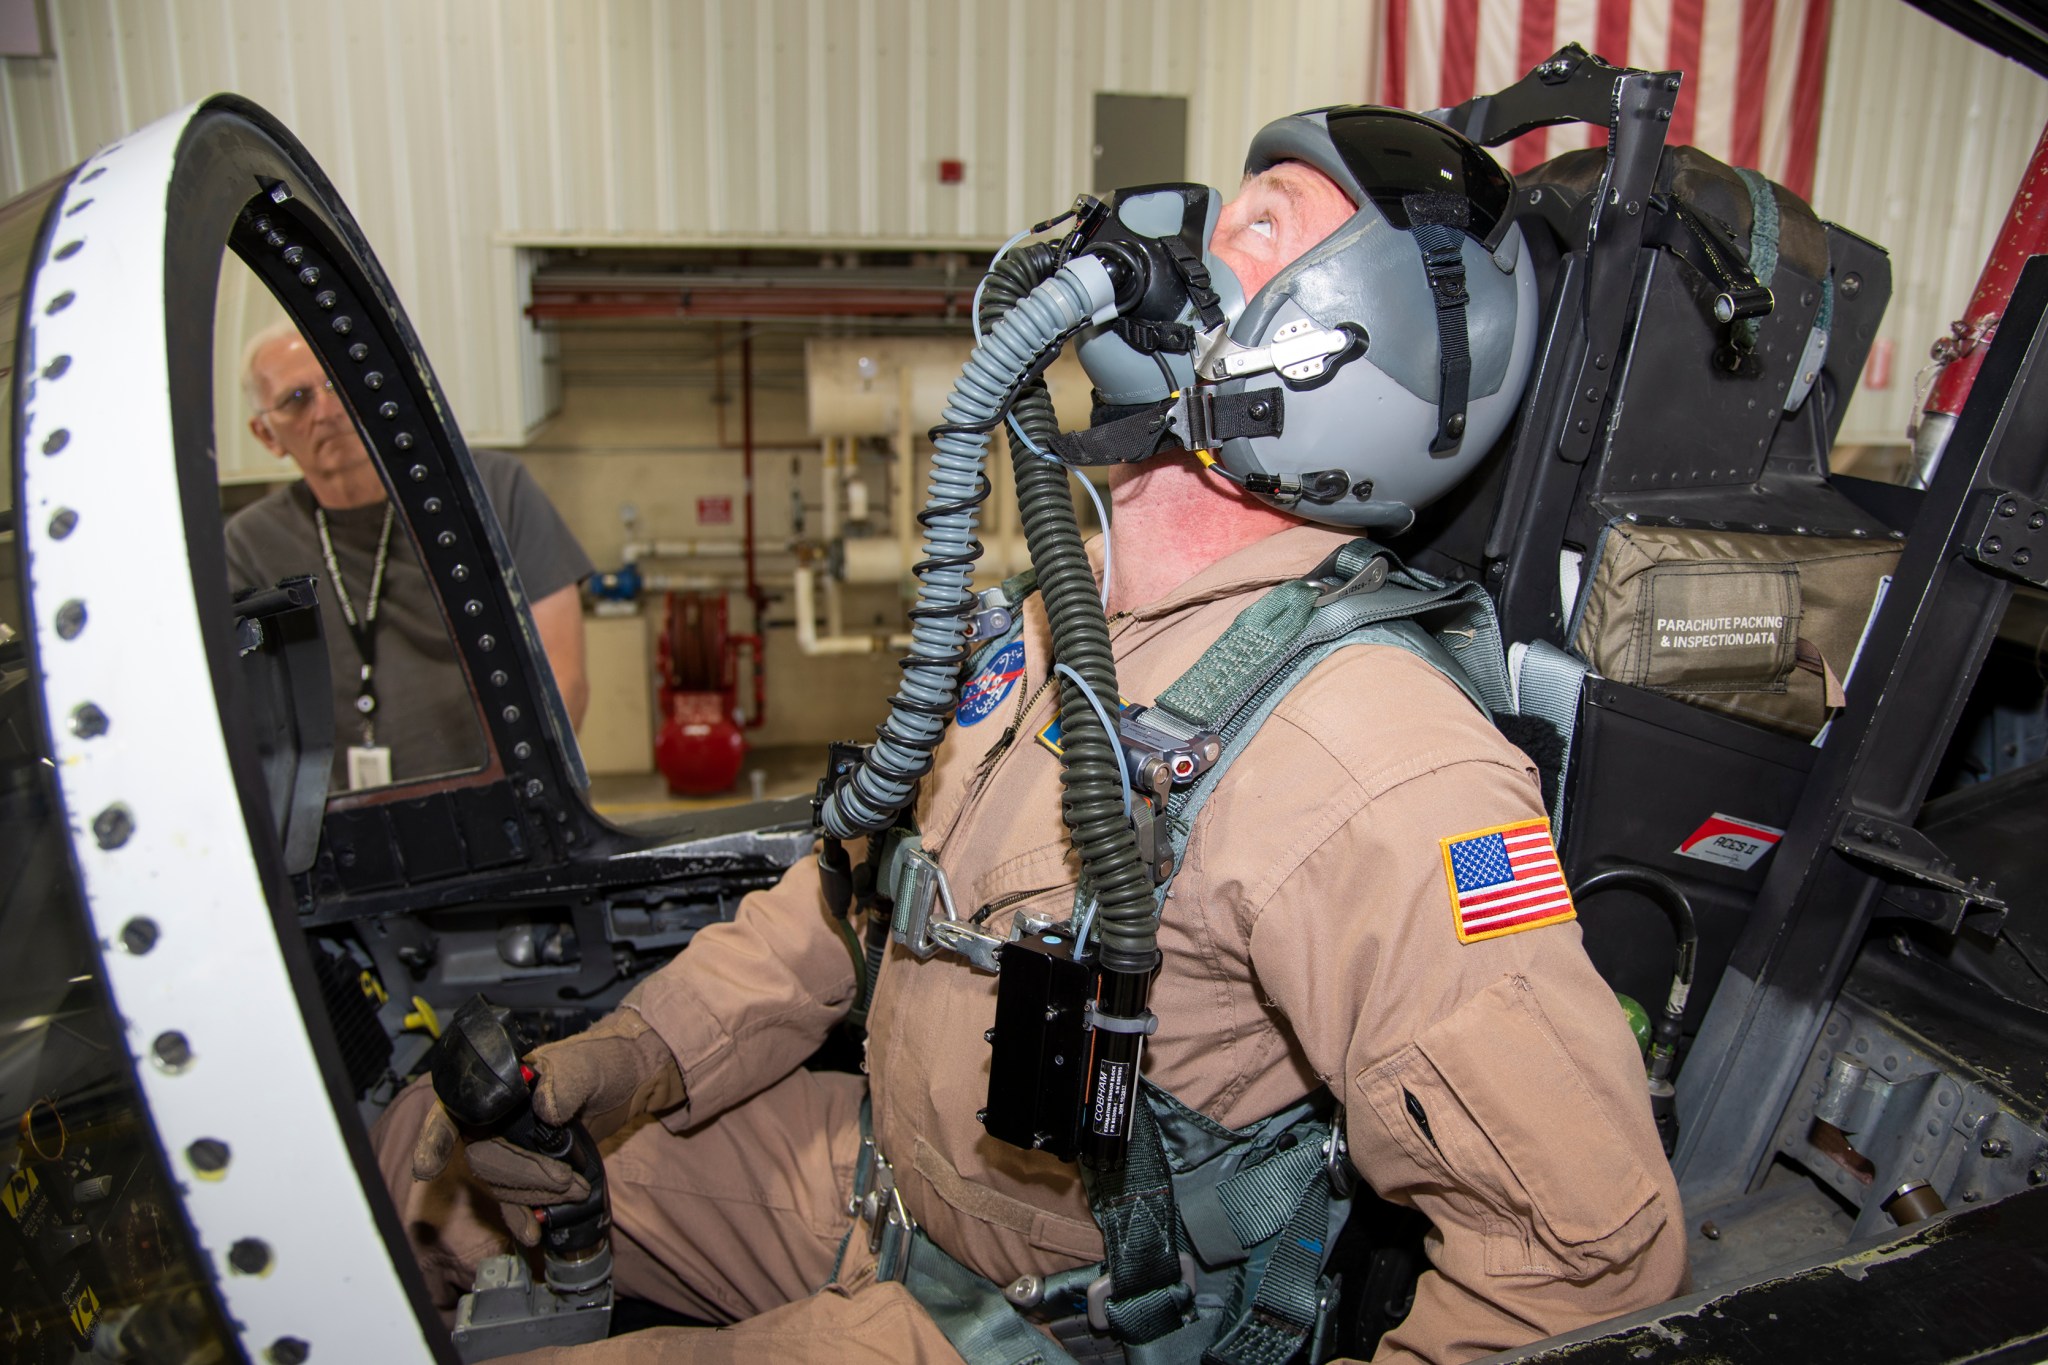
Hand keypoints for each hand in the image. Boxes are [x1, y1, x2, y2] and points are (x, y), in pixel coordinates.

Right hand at [410, 1001, 682, 1245]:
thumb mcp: (589, 1064)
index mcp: (499, 1087)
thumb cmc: (605, 1061)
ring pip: (499, 1183)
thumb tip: (544, 1109)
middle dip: (521, 1176)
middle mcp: (496, 1119)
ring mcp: (512, 1147)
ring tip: (574, 1191)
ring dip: (532, 1195)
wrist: (631, 1082)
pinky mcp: (530, 1171)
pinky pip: (513, 1199)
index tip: (427, 1168)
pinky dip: (521, 1217)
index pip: (452, 1111)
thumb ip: (566, 1080)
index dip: (434, 1139)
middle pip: (482, 1158)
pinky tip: (534, 1232)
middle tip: (564, 1180)